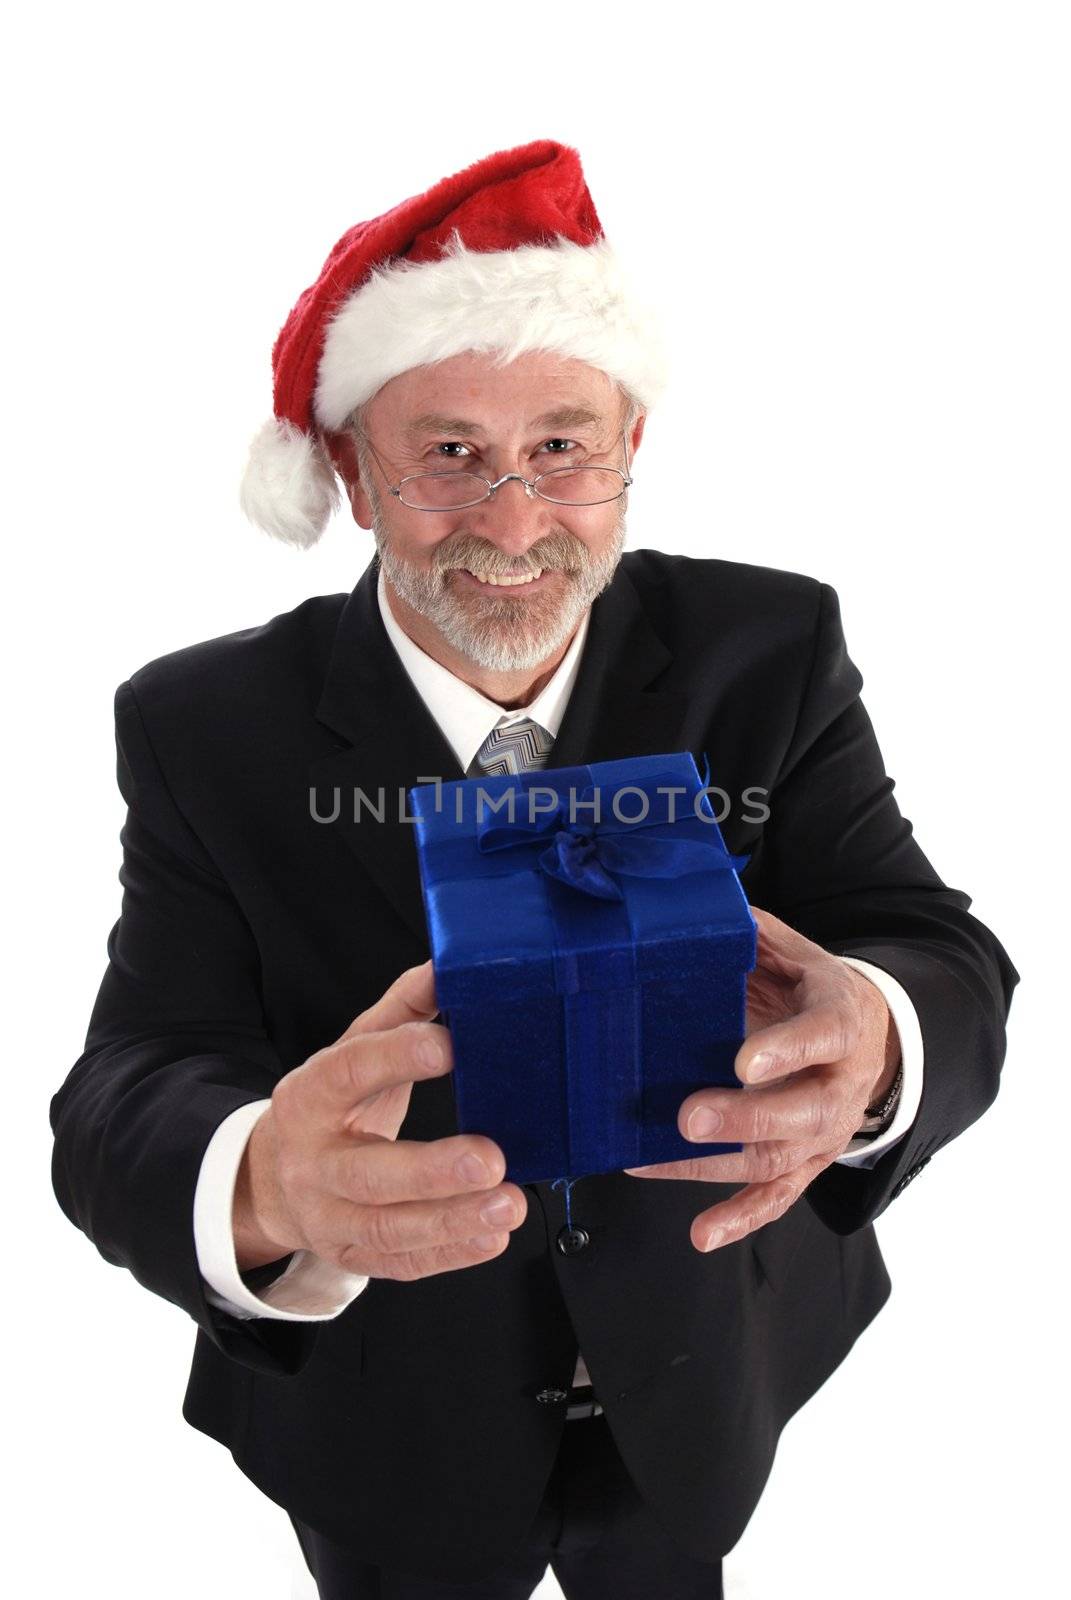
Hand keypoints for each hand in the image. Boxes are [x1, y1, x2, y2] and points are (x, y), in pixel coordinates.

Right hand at [232, 960, 526, 1278]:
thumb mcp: (353, 1051)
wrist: (271, 1178)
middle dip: (433, 1171)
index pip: (349, 1073)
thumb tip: (447, 966)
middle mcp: (313, 1162)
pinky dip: (450, 1254)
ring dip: (453, 1222)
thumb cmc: (331, 1105)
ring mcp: (329, 1216)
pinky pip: (401, 1263)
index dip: (397, 1058)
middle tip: (493, 1157)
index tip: (451, 1046)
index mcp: (311, 1096)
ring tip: (509, 1204)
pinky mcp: (352, 1256)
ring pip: (388, 1229)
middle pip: (367, 1173)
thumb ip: (402, 1011)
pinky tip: (492, 1236)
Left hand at [623, 907, 900, 1252]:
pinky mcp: (805, 1164)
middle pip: (799, 1112)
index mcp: (840, 1023)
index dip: (786, 1050)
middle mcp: (837, 1087)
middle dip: (743, 1118)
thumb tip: (713, 909)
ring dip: (716, 1166)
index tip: (742, 1060)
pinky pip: (776, 1197)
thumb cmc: (818, 995)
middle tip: (688, 1115)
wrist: (875, 1042)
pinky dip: (740, 1218)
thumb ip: (761, 936)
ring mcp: (822, 1135)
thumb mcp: (801, 955)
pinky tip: (703, 1233)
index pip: (820, 1037)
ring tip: (657, 1160)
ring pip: (777, 1158)